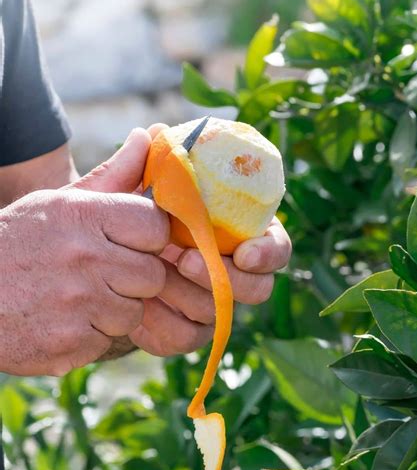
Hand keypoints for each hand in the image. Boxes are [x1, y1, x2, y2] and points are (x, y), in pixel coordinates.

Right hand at [0, 129, 168, 375]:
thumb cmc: (15, 244)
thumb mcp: (56, 203)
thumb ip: (110, 177)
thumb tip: (148, 137)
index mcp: (82, 216)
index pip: (155, 226)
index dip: (148, 239)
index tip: (130, 243)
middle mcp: (83, 258)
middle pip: (152, 276)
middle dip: (133, 279)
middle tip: (100, 275)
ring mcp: (76, 305)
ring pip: (133, 314)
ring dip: (112, 311)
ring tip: (76, 299)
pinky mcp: (68, 344)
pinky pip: (105, 342)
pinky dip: (88, 336)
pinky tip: (60, 321)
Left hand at [130, 122, 291, 356]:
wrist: (89, 270)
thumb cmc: (114, 224)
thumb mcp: (117, 196)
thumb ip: (135, 167)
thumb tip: (150, 132)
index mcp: (231, 233)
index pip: (273, 245)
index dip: (268, 252)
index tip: (245, 251)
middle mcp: (228, 272)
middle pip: (260, 288)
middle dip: (230, 279)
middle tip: (184, 261)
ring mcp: (209, 304)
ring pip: (223, 313)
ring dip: (191, 296)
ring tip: (155, 279)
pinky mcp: (185, 331)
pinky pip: (189, 337)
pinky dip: (166, 323)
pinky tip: (142, 307)